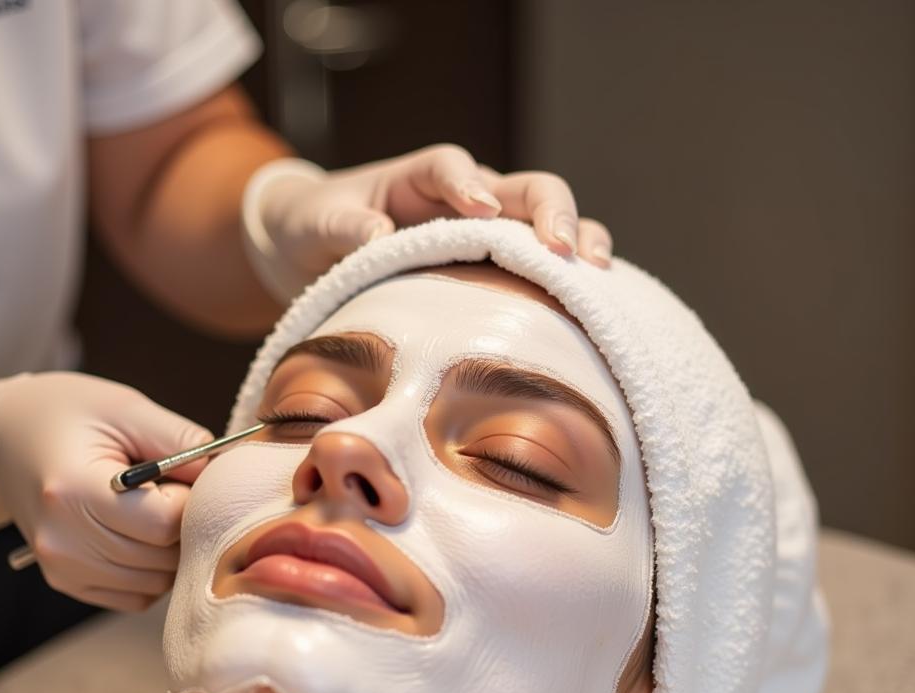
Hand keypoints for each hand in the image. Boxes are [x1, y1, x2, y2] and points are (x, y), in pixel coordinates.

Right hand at [0, 373, 211, 610]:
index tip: (182, 475)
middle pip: (163, 556)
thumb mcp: (122, 407)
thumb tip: (224, 473)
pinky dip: (151, 571)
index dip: (190, 500)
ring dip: (171, 551)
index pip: (165, 522)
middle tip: (171, 489)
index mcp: (73, 491)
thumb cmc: (64, 414)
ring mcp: (61, 567)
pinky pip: (137, 596)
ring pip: (157, 582)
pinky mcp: (66, 582)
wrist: (0, 440)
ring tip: (152, 508)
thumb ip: (179, 439)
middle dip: (185, 525)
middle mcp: (62, 539)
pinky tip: (138, 534)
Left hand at [242, 145, 612, 301]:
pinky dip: (570, 277)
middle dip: (549, 212)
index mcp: (422, 177)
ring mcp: (491, 230)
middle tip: (563, 249)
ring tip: (596, 270)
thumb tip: (378, 236)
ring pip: (547, 221)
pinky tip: (593, 302)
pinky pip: (542, 263)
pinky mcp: (498, 263)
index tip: (482, 210)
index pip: (452, 167)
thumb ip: (343, 225)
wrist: (319, 246)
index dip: (469, 185)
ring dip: (577, 239)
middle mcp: (467, 196)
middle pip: (523, 187)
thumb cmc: (319, 226)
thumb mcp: (319, 222)